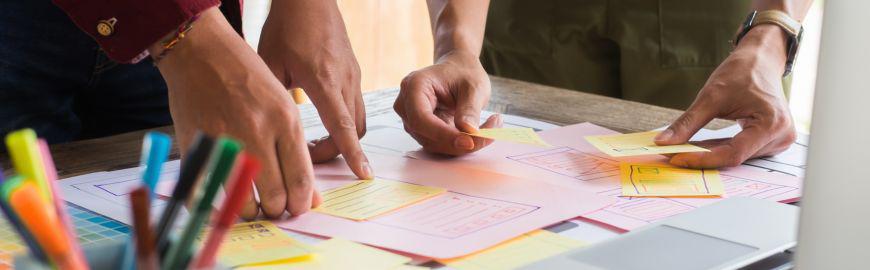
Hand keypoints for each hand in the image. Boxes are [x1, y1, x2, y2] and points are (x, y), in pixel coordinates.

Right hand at [151, 7, 319, 217]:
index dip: (302, 203)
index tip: (299, 208)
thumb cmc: (246, 76)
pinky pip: (205, 192)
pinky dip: (214, 205)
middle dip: (278, 210)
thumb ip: (295, 149)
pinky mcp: (196, 145)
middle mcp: (257, 132)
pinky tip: (221, 201)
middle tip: (275, 208)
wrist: (201, 51)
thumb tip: (308, 195)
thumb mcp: (282, 104)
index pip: (301, 180)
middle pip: (275, 196)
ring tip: (251, 205)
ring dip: (249, 210)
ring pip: (243, 200)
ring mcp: (225, 140)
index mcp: (285, 120)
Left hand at [258, 0, 370, 178]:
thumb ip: (272, 97)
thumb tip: (264, 128)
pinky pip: (355, 104)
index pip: (342, 126)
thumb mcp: (269, 62)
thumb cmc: (287, 26)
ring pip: (358, 119)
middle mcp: (345, 81)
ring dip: (341, 137)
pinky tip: (322, 118)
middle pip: (354, 130)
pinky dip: (343, 120)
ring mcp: (353, 76)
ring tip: (313, 141)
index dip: (352, 153)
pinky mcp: (354, 72)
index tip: (363, 174)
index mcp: (323, 80)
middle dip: (336, 151)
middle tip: (308, 157)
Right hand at [395, 51, 500, 154]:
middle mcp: (406, 105)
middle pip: (427, 135)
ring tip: (489, 129)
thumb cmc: (463, 72)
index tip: (470, 141)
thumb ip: (470, 109)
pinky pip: (439, 144)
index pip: (421, 119)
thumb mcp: (474, 86)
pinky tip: (477, 131)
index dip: (443, 134)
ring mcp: (411, 119)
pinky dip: (459, 143)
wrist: (457, 69)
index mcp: (414, 86)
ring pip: (434, 144)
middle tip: (490, 134)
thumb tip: (469, 132)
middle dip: (458, 142)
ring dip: (461, 144)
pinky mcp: (422, 130)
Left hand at [654, 25, 796, 167]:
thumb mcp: (711, 96)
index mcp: (772, 124)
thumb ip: (687, 123)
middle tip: (672, 155)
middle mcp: (781, 136)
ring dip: (710, 155)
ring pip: (737, 157)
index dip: (702, 159)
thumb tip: (663, 142)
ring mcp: (779, 140)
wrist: (761, 60)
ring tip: (685, 149)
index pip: (733, 154)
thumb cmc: (742, 72)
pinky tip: (702, 146)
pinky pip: (742, 152)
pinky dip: (720, 149)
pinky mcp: (772, 141)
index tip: (676, 158)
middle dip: (703, 157)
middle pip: (735, 157)